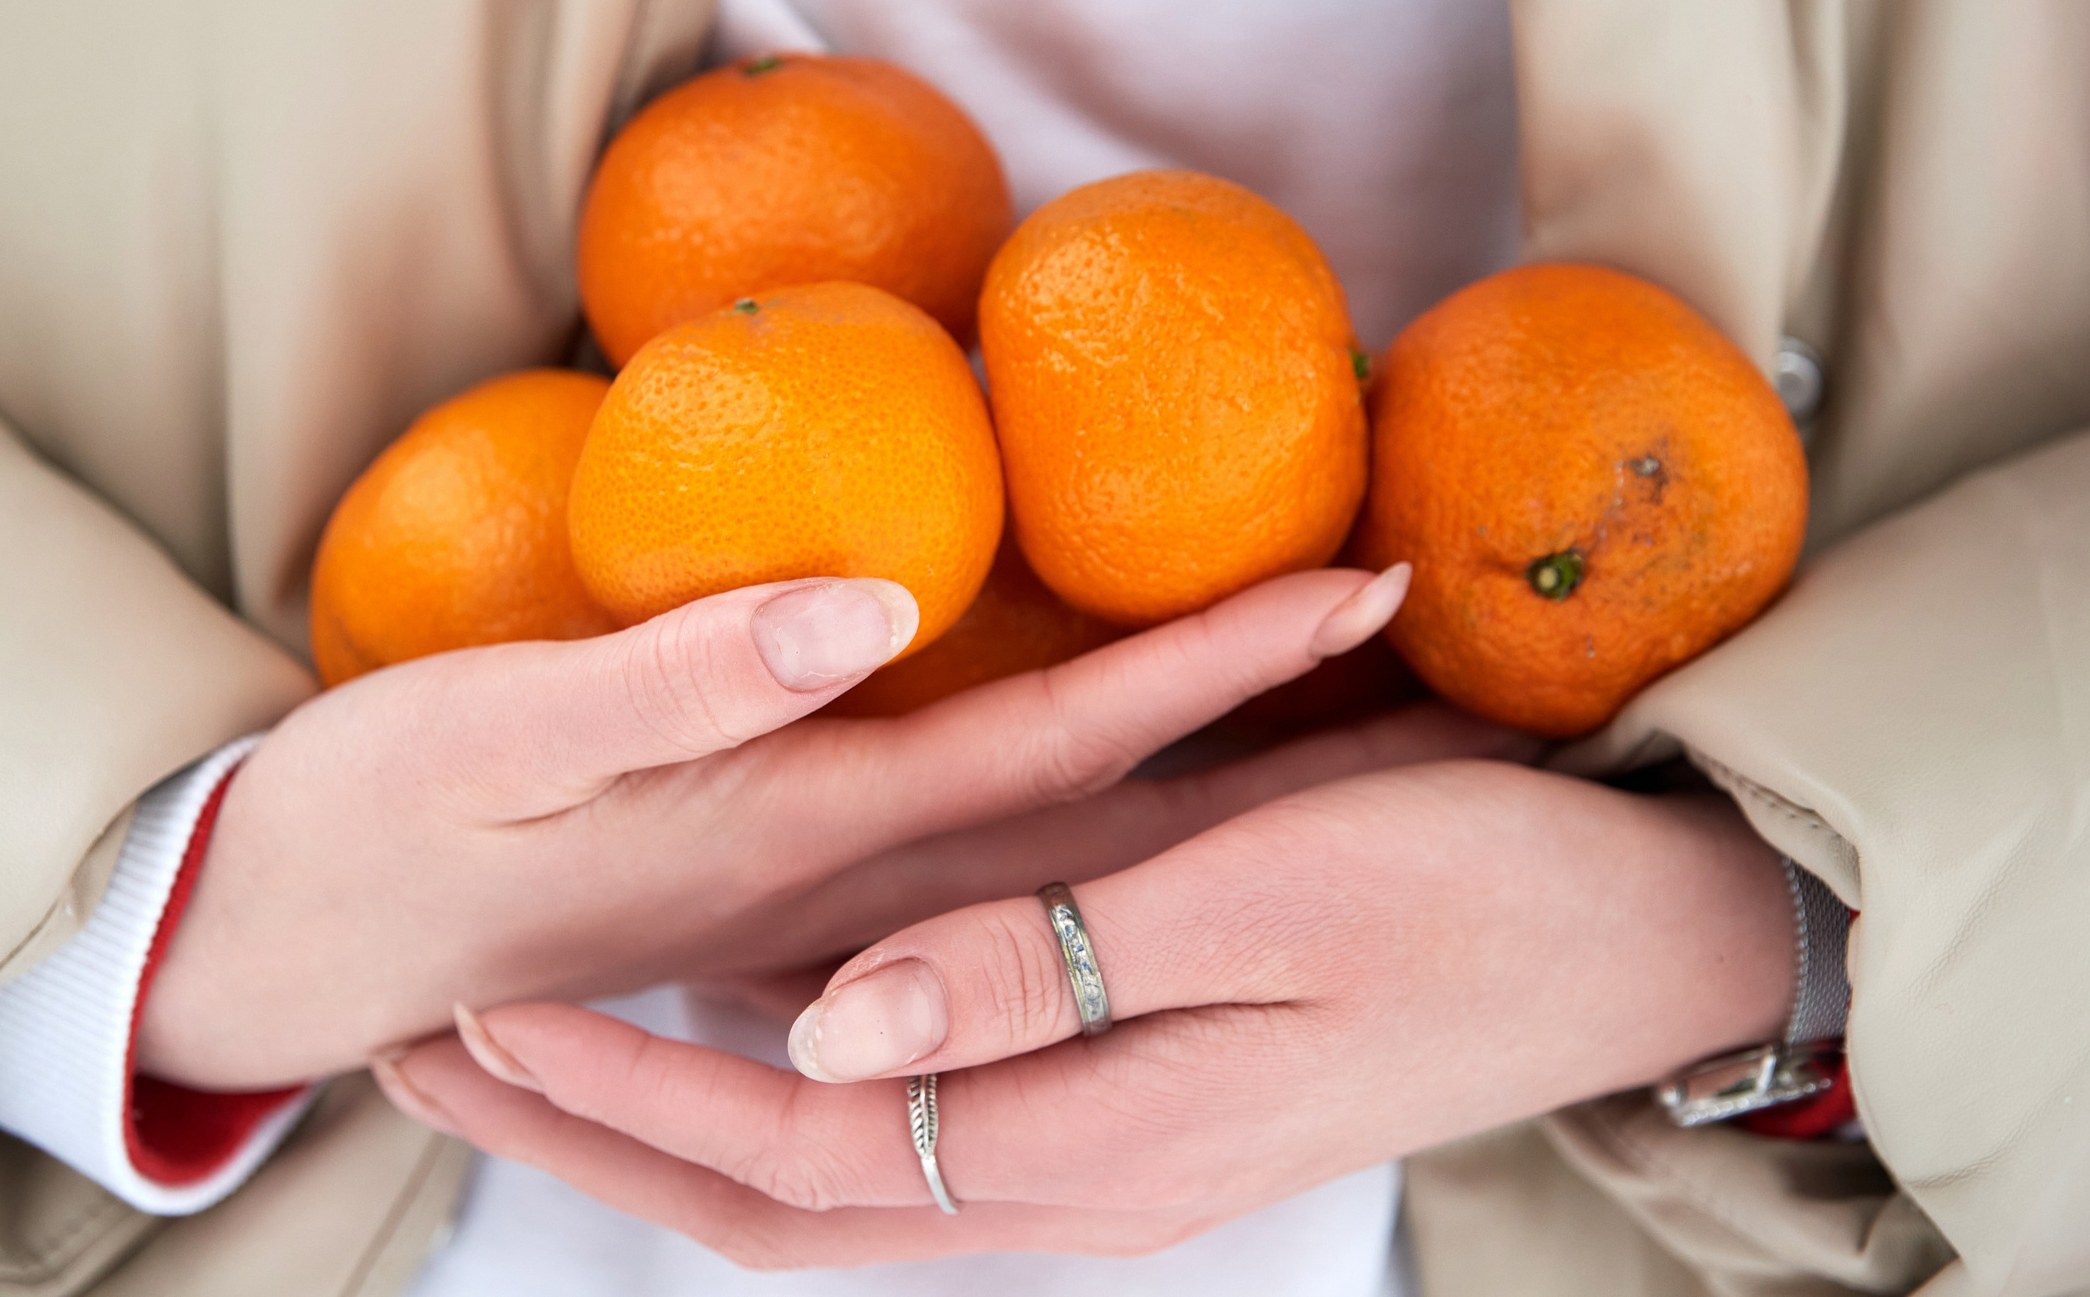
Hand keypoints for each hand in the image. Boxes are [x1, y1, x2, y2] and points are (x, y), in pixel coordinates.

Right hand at [137, 563, 1529, 1086]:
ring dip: (1209, 783)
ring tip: (1342, 707)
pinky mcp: (776, 896)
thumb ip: (687, 682)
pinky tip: (1139, 782)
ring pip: (1065, 850)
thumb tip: (878, 611)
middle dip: (1273, 737)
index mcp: (802, 841)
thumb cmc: (374, 826)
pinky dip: (1091, 813)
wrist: (286, 952)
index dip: (1217, 661)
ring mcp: (822, 905)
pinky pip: (984, 862)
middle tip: (1424, 648)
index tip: (1364, 579)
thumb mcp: (498, 738)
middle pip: (1112, 815)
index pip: (1062, 745)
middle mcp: (849, 889)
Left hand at [378, 760, 1796, 1265]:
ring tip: (537, 1053)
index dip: (631, 1085)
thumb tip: (834, 1024)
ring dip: (679, 1122)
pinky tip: (750, 1038)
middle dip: (607, 1132)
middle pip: (789, 1197)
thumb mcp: (1270, 893)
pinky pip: (925, 1136)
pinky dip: (800, 1104)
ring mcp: (1115, 1151)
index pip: (802, 1135)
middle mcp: (1083, 1172)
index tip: (485, 1013)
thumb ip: (1044, 963)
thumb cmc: (1478, 897)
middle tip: (446, 1053)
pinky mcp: (1142, 1103)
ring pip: (844, 1182)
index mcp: (1097, 1128)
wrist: (1643, 942)